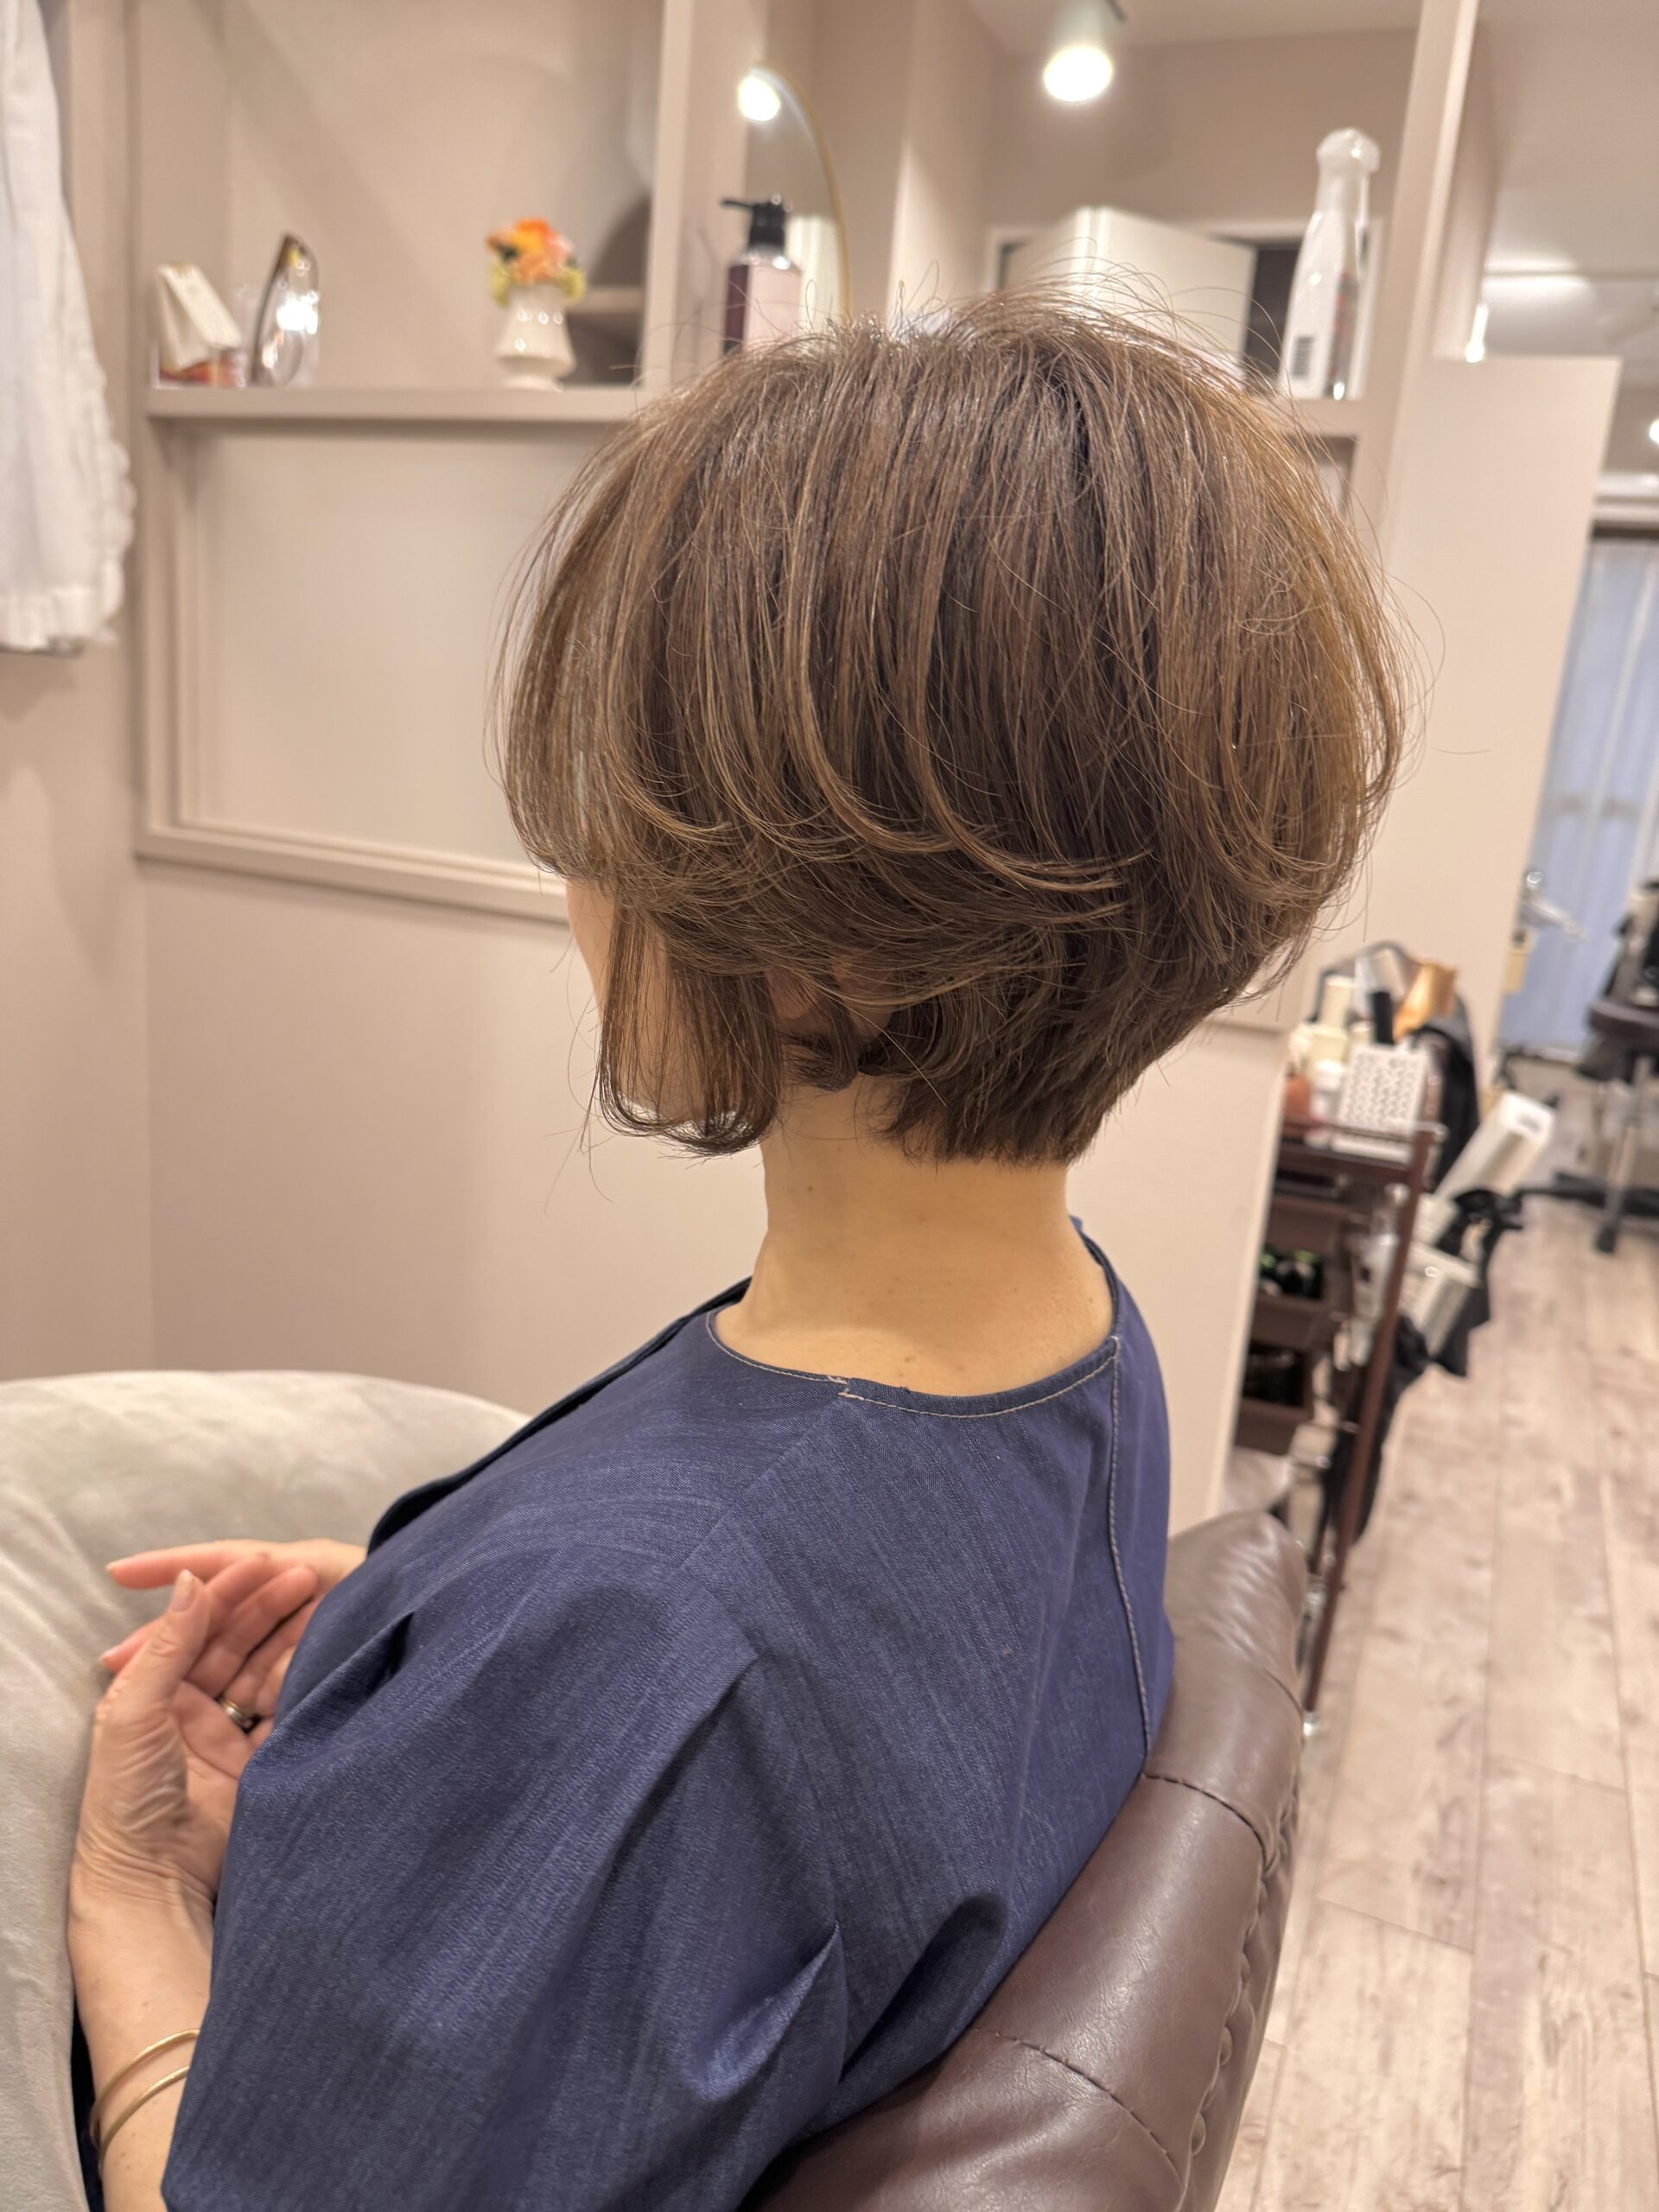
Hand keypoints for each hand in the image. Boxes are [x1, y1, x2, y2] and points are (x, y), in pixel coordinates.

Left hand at [72, 1564, 315, 1915]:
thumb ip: (168, 1646)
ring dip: (289, 1641)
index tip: (263, 1563)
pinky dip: (302, 1685)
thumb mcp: (136, 1711)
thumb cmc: (128, 1794)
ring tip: (324, 1610)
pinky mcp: (256, 1762)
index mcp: (152, 1690)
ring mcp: (224, 1735)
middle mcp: (188, 1707)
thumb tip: (189, 1580)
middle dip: (266, 1609)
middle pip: (233, 1644)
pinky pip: (282, 1712)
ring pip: (262, 1671)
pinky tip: (326, 1657)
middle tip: (305, 1578)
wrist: (154, 1877)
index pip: (194, 1627)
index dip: (226, 1593)